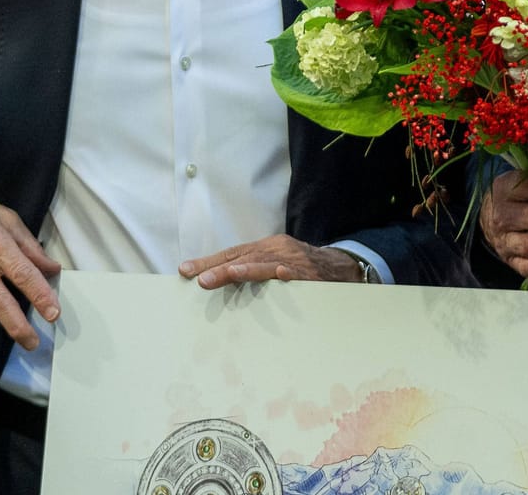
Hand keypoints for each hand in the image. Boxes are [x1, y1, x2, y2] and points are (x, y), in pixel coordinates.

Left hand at [179, 234, 361, 288]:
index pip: (233, 253)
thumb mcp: (273, 264)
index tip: (185, 271)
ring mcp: (295, 260)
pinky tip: (280, 275)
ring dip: (247, 270)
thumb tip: (213, 281)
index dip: (210, 261)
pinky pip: (299, 274)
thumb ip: (249, 271)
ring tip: (229, 275)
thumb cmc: (301, 268)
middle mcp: (278, 249)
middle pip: (246, 257)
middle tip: (200, 280)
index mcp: (266, 247)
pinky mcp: (312, 274)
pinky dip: (288, 274)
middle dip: (221, 269)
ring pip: (268, 264)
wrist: (341, 267)